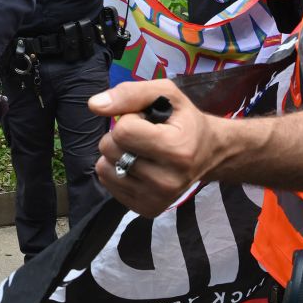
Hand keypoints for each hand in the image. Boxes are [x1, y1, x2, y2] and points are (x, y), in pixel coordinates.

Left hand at [88, 80, 216, 217]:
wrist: (209, 153)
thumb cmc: (185, 120)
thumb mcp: (166, 94)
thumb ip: (130, 93)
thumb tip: (94, 105)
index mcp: (177, 150)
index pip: (122, 131)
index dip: (130, 118)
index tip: (147, 120)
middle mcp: (168, 181)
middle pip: (110, 149)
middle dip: (120, 136)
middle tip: (144, 136)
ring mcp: (157, 199)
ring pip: (104, 168)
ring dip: (116, 153)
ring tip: (141, 150)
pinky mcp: (146, 209)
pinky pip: (107, 183)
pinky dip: (117, 170)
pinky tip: (139, 166)